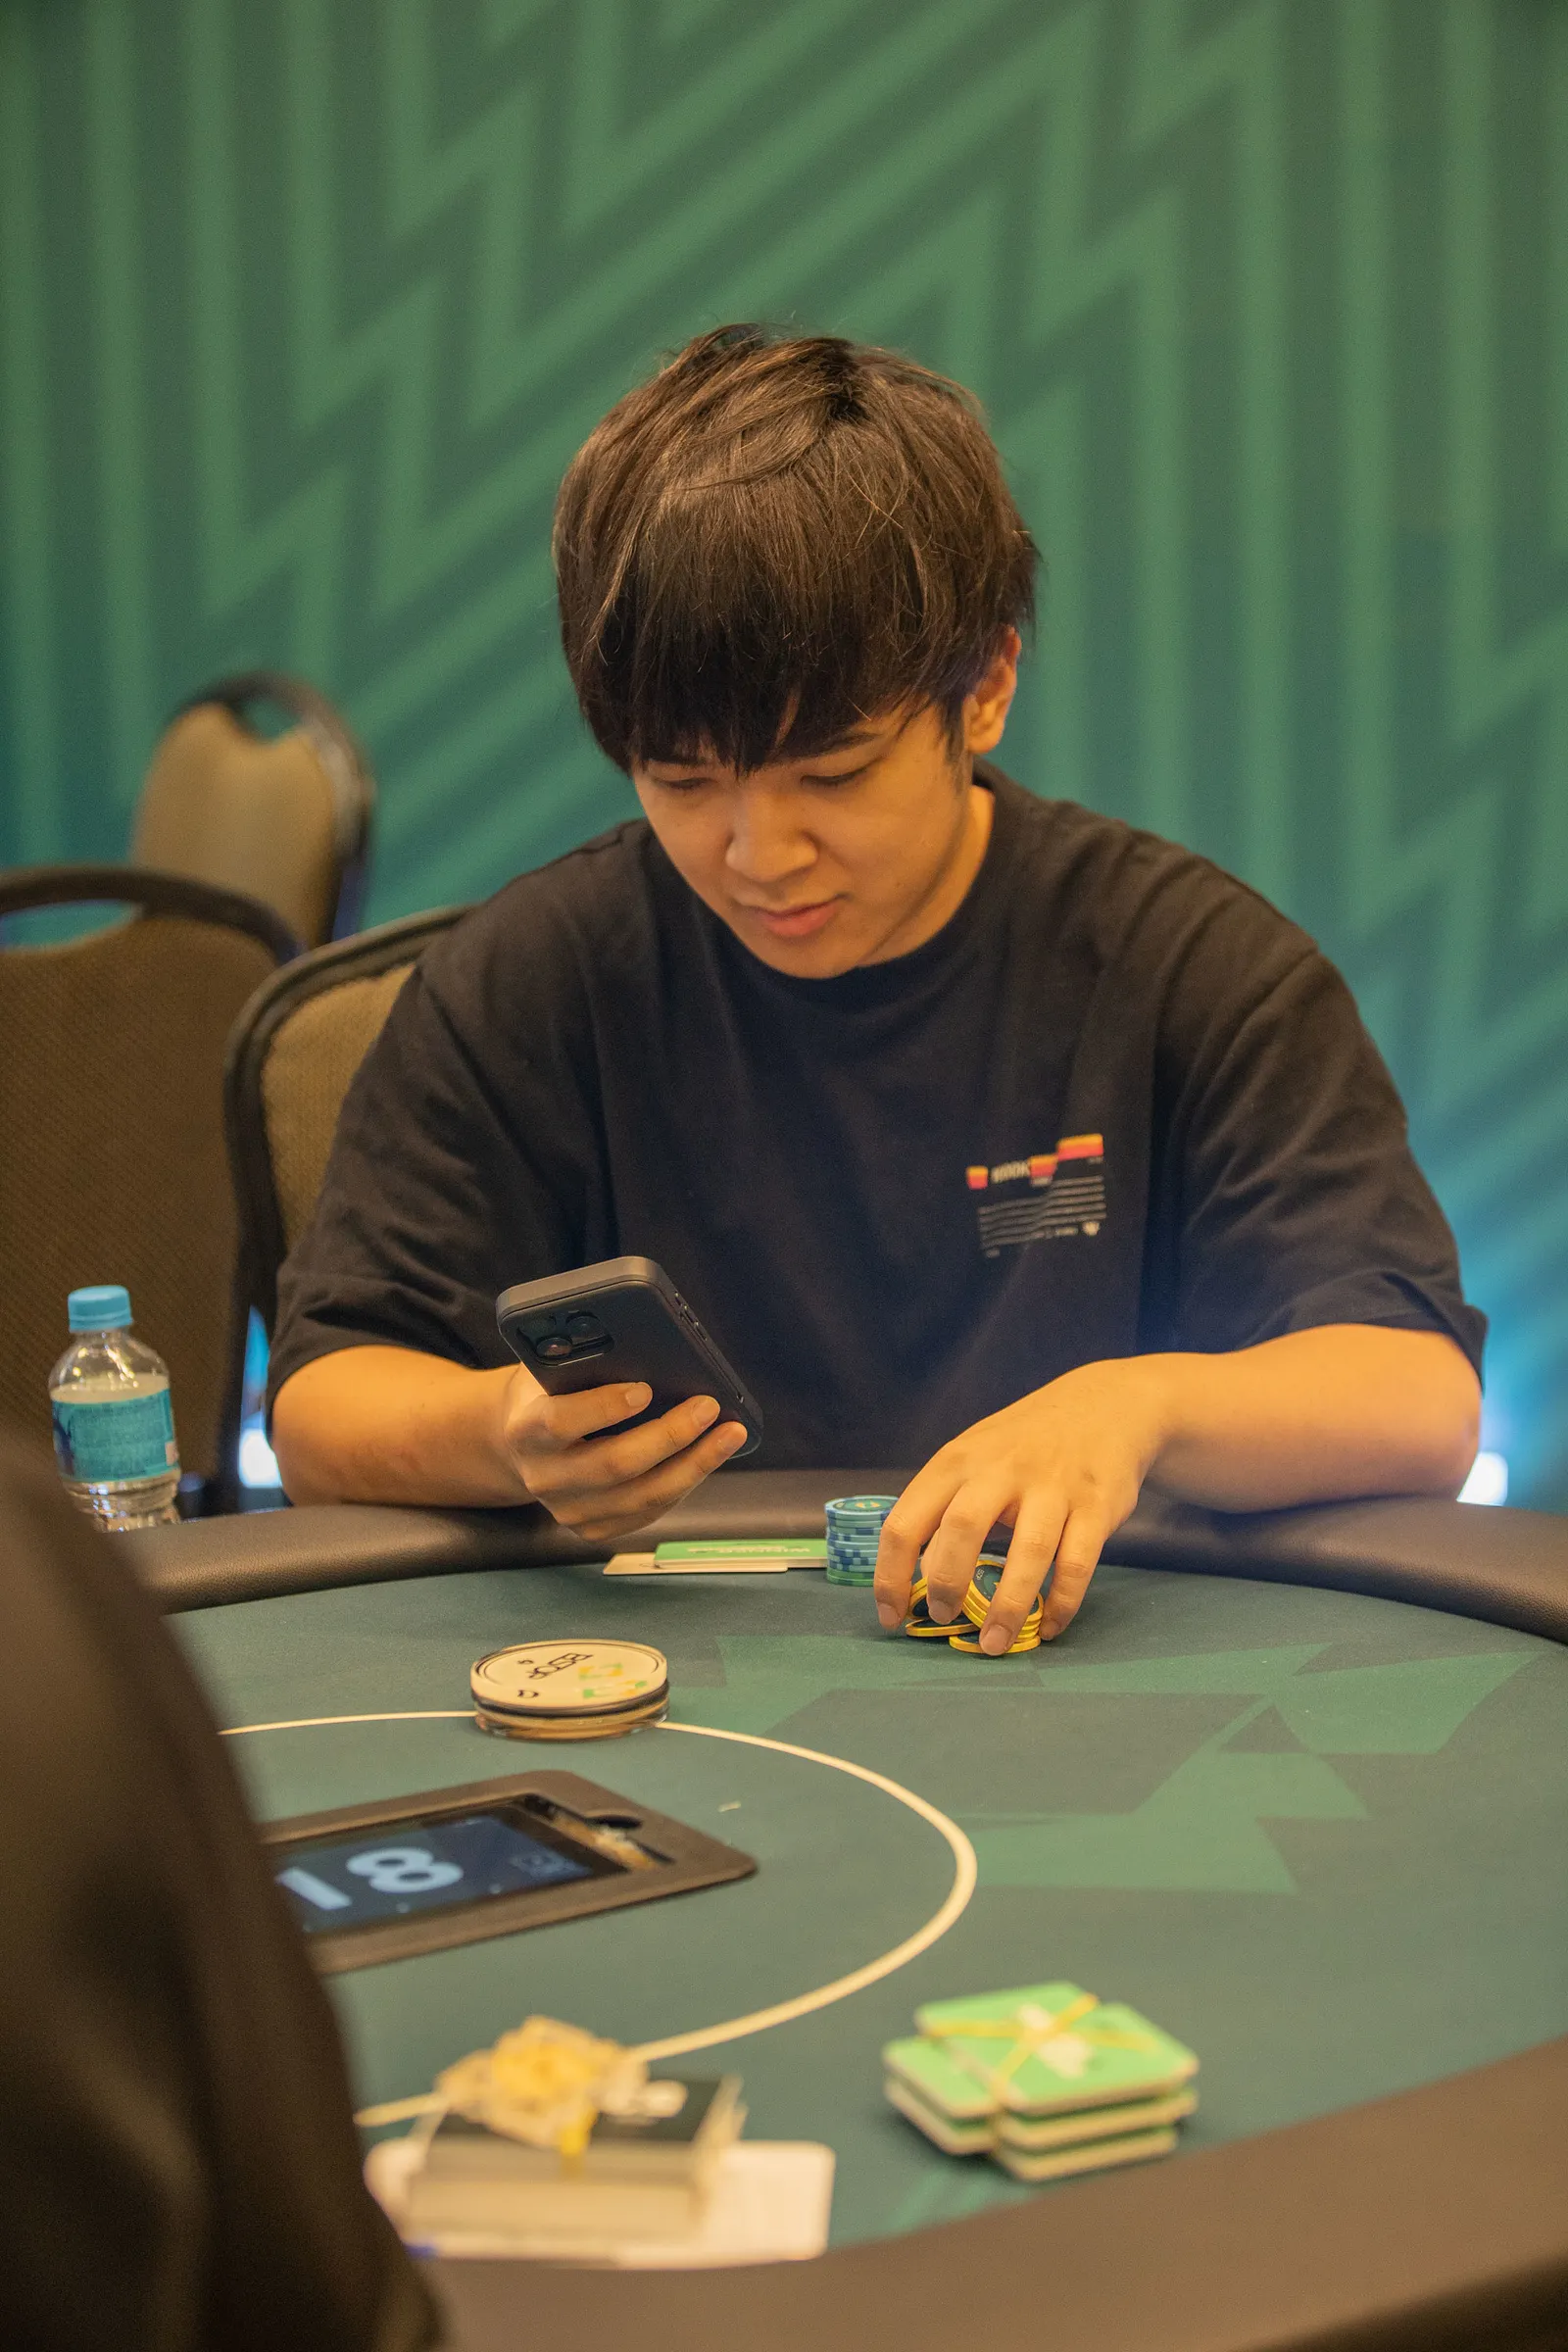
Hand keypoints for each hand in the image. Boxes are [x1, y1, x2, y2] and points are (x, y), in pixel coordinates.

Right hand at [500, 1371, 748, 1541]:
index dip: (604, 1407)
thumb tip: (648, 1351)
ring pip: (641, 1496)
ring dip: (694, 1464)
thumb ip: (582, 1365)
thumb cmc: (549, 1395)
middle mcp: (545, 1478)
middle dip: (670, 1435)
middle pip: (614, 1465)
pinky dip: (684, 1482)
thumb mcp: (550, 1372)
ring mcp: (569, 1511)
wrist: (521, 1448)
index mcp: (526, 1431)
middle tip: (708, 1407)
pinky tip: (709, 1457)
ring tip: (729, 1433)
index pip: (561, 1422)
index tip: (645, 1389)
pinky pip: (648, 1511)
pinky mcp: (593, 1529)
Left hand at [872, 1360, 1174, 1651]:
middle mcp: (1001, 1470)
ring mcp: (1053, 1487)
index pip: (906, 1521)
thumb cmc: (1023, 1444)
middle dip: (947, 1584)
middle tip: (944, 1618)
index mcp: (957, 1462)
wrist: (1105, 1406)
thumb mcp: (973, 1457)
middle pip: (962, 1528)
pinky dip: (1061, 1603)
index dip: (890, 1576)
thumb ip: (945, 1506)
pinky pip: (1077, 1564)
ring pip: (1028, 1552)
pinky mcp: (1096, 1506)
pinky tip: (1048, 1627)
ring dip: (1007, 1606)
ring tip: (994, 1644)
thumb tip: (914, 1576)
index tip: (891, 1617)